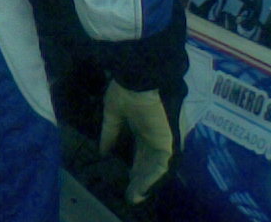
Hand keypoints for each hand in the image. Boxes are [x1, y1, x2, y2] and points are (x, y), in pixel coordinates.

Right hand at [99, 80, 172, 204]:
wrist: (142, 76)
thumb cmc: (127, 89)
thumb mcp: (113, 112)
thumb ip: (110, 132)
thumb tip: (102, 150)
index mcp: (143, 126)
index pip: (140, 151)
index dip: (134, 165)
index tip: (126, 178)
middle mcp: (154, 134)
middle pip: (148, 161)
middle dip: (140, 177)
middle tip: (131, 193)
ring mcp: (162, 138)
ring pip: (155, 166)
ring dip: (146, 181)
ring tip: (135, 195)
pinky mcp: (168, 141)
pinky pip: (162, 165)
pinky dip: (153, 178)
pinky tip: (142, 189)